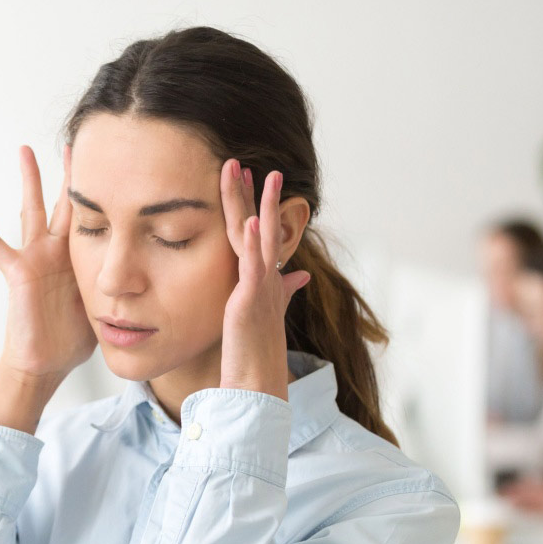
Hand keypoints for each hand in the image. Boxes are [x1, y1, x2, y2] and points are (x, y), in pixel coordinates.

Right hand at [0, 145, 96, 429]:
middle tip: (75, 143)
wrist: (47, 362)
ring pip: (32, 210)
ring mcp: (36, 258)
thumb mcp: (106, 303)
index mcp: (80, 257)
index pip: (95, 217)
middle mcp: (57, 251)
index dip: (103, 194)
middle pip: (65, 204)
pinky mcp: (18, 272)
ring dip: (29, 181)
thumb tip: (159, 276)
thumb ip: (122, 284)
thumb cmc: (73, 338)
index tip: (115, 167)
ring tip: (24, 150)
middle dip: (71, 175)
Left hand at [217, 159, 310, 400]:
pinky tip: (249, 220)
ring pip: (257, 238)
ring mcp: (259, 286)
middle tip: (243, 162)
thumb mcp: (270, 312)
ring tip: (254, 175)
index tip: (246, 178)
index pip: (255, 233)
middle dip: (251, 194)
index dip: (251, 204)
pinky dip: (252, 242)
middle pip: (256, 227)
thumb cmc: (257, 351)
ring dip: (256, 205)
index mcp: (264, 277)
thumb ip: (284, 290)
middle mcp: (265, 277)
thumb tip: (299, 275)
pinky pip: (252, 265)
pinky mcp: (250, 299)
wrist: (257, 381)